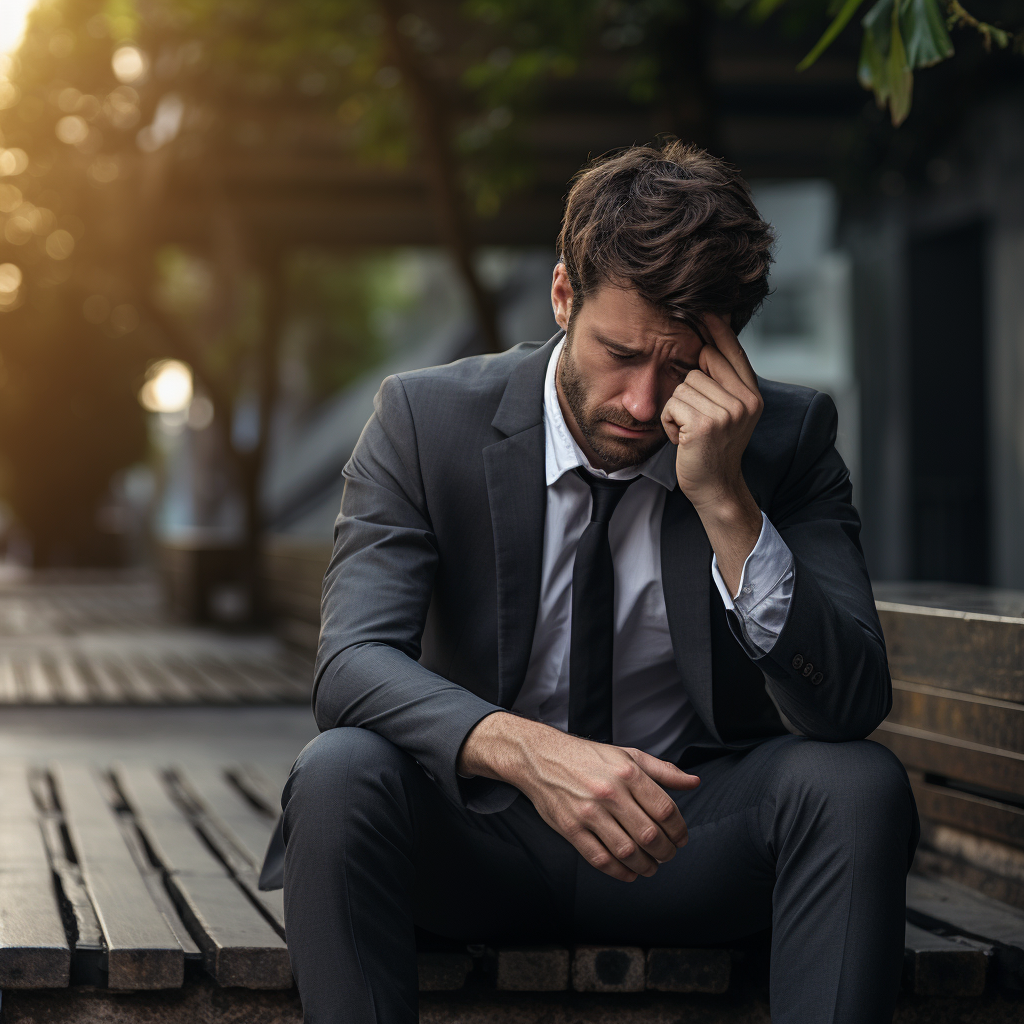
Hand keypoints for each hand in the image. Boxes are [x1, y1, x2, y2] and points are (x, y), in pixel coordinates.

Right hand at [458, 713, 699, 881]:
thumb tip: (694, 782)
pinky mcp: (571, 828)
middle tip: (668, 855)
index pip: (665, 810)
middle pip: (650, 835)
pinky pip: (600, 859)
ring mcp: (589, 812)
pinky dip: (620, 872)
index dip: (679, 830)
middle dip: (666, 852)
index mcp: (628, 772)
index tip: (681, 838)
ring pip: (627, 852)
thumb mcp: (628, 755)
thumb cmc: (588, 757)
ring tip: (651, 866)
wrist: (542, 758)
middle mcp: (610, 792)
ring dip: (646, 866)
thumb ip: (663, 771)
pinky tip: (629, 872)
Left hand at [660, 313, 762, 511]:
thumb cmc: (713, 449)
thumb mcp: (727, 413)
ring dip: (677, 408)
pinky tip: (681, 438)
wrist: (715, 488)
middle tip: (694, 416)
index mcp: (752, 394)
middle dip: (689, 386)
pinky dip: (669, 421)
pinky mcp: (705, 424)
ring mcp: (728, 412)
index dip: (716, 328)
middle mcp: (746, 400)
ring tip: (688, 430)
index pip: (732, 350)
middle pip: (702, 361)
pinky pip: (673, 402)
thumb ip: (724, 381)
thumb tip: (708, 342)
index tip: (702, 307)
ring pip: (684, 383)